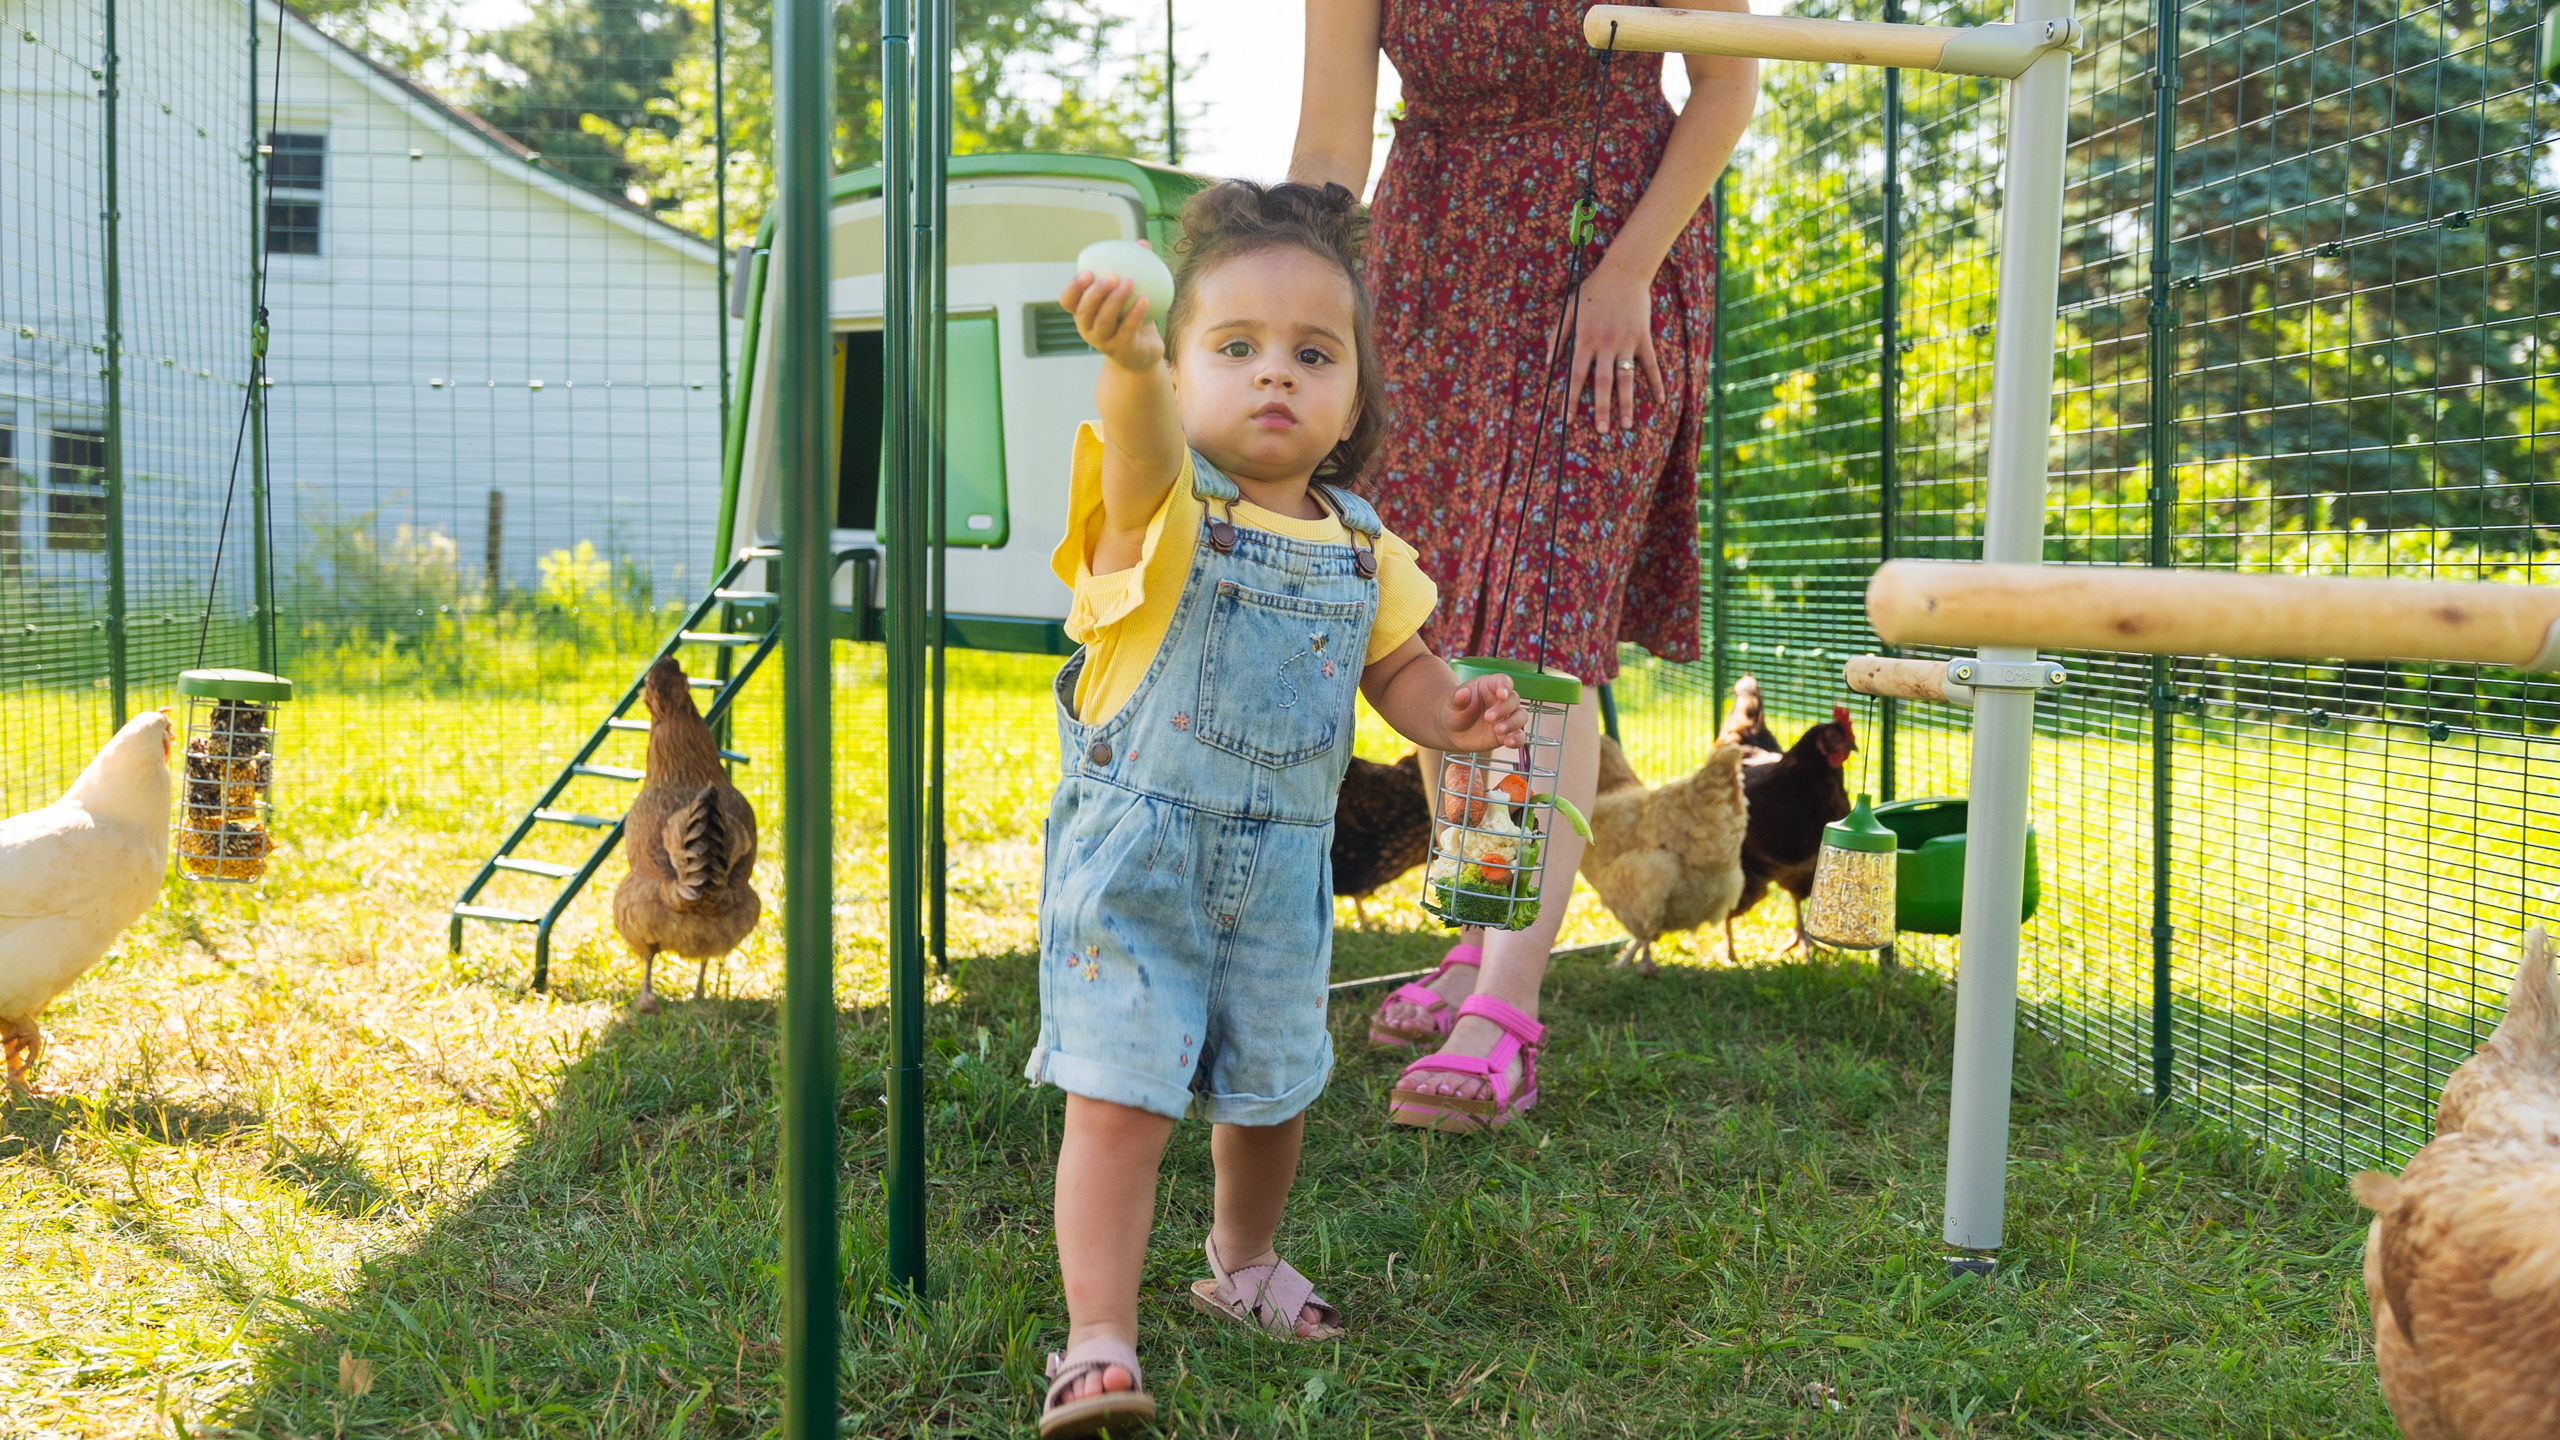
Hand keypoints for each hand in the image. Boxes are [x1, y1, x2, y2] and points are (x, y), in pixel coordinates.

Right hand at [1061, 271, 1164, 372]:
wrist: (1143, 353)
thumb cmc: (1131, 317)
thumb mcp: (1130, 293)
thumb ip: (1133, 269)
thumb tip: (1142, 243)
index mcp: (1084, 312)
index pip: (1067, 300)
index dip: (1073, 288)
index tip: (1087, 272)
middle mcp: (1088, 329)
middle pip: (1084, 311)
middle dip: (1094, 292)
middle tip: (1110, 276)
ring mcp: (1103, 342)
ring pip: (1103, 321)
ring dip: (1115, 300)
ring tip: (1129, 282)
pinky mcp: (1122, 350)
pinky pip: (1127, 330)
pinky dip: (1135, 314)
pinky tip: (1145, 299)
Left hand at [1441, 675, 1526, 753]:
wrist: (1452, 730)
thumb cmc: (1454, 710)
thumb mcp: (1452, 702)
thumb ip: (1458, 697)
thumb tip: (1462, 692)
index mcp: (1490, 686)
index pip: (1504, 681)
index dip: (1505, 686)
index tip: (1502, 694)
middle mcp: (1502, 701)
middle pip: (1514, 700)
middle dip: (1504, 709)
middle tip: (1488, 718)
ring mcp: (1507, 717)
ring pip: (1521, 717)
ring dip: (1513, 723)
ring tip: (1498, 730)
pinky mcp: (1508, 734)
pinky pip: (1520, 736)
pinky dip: (1518, 739)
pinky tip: (1509, 742)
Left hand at [1545, 263, 1659, 432]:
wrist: (1623, 272)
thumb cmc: (1592, 291)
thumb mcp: (1568, 309)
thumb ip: (1557, 336)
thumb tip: (1549, 363)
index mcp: (1585, 340)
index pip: (1576, 376)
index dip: (1572, 399)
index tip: (1568, 420)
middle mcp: (1605, 345)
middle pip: (1603, 383)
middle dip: (1602, 409)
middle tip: (1602, 431)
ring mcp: (1626, 342)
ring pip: (1627, 378)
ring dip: (1627, 403)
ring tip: (1627, 425)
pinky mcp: (1643, 338)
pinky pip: (1651, 365)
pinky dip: (1656, 383)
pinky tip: (1660, 401)